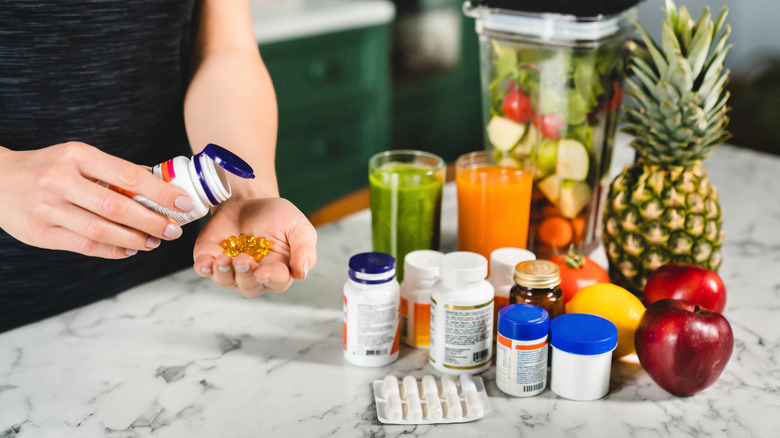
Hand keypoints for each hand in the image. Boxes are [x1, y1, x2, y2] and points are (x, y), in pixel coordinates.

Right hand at [0, 142, 194, 257]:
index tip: (183, 203)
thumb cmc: (49, 168)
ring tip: (154, 241)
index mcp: (76, 156)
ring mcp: (48, 209)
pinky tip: (129, 250)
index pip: (128, 176)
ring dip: (135, 239)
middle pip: (118, 207)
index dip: (160, 192)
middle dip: (152, 221)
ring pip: (102, 231)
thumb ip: (113, 172)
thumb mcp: (78, 158)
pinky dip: (112, 250)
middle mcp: (60, 181)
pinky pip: (85, 246)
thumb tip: (160, 187)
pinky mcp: (40, 234)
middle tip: (173, 230)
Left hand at [193, 197, 317, 296]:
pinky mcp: (210, 258)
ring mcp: (230, 269)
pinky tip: (208, 263)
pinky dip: (205, 268)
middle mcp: (254, 275)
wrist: (248, 200)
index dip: (270, 278)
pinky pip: (204, 270)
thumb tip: (302, 273)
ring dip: (224, 273)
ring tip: (225, 259)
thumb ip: (304, 249)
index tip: (263, 272)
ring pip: (226, 281)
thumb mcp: (298, 227)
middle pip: (249, 286)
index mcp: (278, 269)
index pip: (276, 281)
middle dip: (245, 275)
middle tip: (244, 259)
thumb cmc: (277, 216)